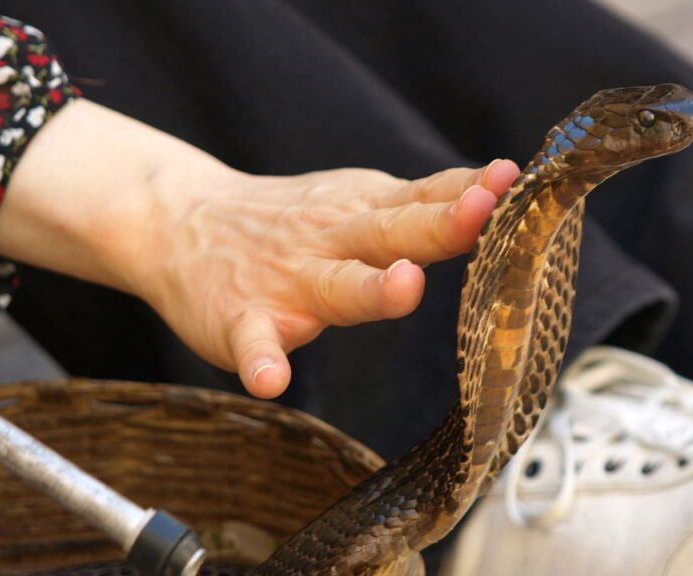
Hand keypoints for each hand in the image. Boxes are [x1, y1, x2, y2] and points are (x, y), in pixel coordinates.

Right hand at [0, 100, 519, 396]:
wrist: (183, 224)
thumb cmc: (295, 219)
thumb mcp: (360, 197)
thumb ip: (426, 201)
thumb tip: (504, 184)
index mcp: (364, 214)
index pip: (425, 200)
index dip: (470, 194)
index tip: (510, 180)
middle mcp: (332, 242)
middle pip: (393, 233)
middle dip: (439, 226)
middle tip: (480, 214)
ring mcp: (287, 282)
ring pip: (336, 286)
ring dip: (372, 288)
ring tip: (405, 286)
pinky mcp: (242, 320)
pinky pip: (253, 344)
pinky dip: (262, 361)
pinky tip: (272, 380)